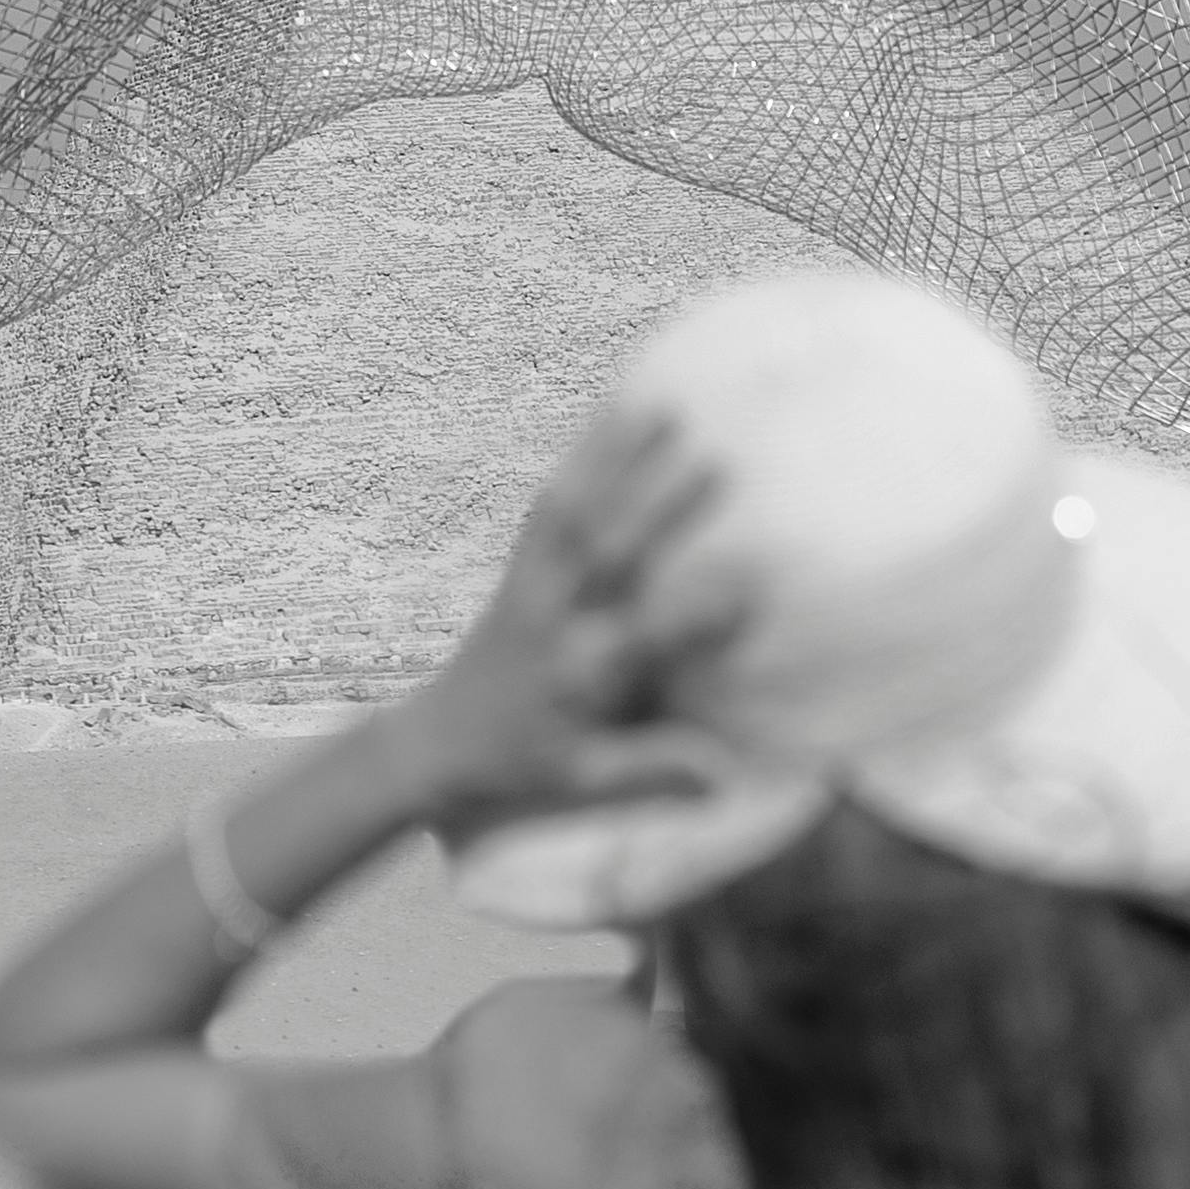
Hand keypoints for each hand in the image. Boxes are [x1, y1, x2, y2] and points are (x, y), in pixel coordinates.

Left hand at [399, 408, 751, 838]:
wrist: (434, 744)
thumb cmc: (518, 765)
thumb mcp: (583, 778)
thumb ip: (653, 770)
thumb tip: (727, 777)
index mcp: (580, 674)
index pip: (647, 636)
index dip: (699, 614)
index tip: (755, 586)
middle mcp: (555, 619)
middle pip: (609, 553)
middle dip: (659, 506)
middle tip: (717, 462)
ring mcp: (533, 586)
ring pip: (574, 512)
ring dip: (616, 458)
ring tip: (661, 410)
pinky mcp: (517, 569)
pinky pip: (547, 509)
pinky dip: (579, 462)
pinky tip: (607, 421)